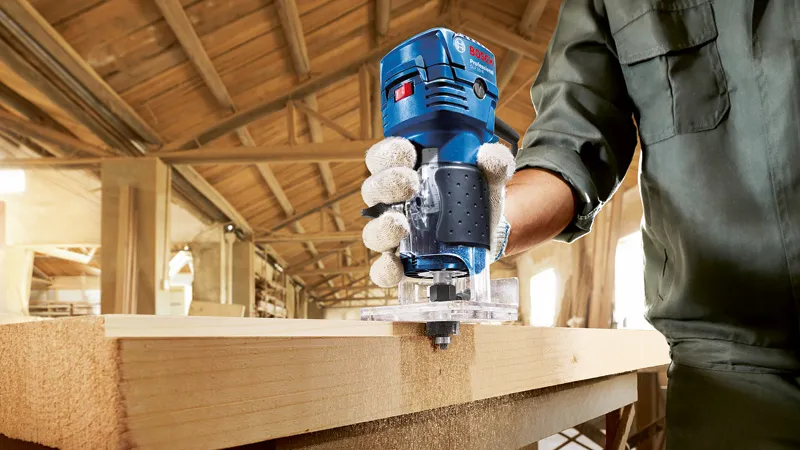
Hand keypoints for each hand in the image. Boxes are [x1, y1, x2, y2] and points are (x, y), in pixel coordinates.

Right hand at [361, 137, 515, 287]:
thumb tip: (491, 156)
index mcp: (405, 173)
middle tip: (410, 184)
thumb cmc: (477, 197)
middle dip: (387, 185)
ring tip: (401, 223)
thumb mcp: (488, 177)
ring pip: (373, 230)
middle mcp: (393, 202)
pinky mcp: (403, 263)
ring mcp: (395, 234)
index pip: (383, 158)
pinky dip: (385, 270)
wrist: (490, 234)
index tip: (408, 153)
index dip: (389, 153)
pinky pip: (383, 270)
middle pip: (373, 190)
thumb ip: (493, 163)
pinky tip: (396, 266)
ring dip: (383, 227)